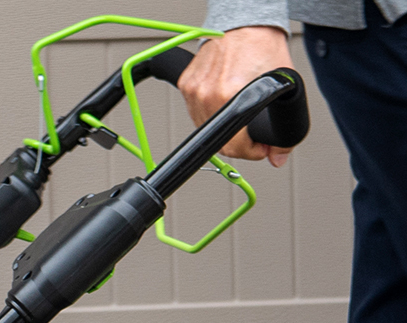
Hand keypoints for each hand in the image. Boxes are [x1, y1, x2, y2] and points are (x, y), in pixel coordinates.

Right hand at [179, 26, 295, 165]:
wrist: (246, 20)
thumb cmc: (262, 44)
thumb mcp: (282, 85)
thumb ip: (283, 126)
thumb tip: (278, 156)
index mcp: (230, 94)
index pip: (234, 146)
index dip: (251, 152)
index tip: (260, 149)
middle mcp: (207, 94)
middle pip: (219, 143)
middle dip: (239, 144)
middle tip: (252, 136)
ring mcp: (193, 91)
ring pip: (205, 131)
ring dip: (223, 131)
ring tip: (238, 116)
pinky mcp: (186, 86)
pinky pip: (196, 114)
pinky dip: (210, 115)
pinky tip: (223, 103)